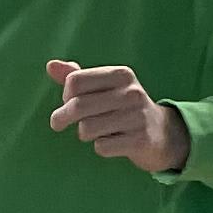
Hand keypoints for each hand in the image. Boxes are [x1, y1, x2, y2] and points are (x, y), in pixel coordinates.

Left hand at [46, 59, 187, 172]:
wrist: (162, 133)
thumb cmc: (124, 108)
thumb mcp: (105, 87)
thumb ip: (77, 77)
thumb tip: (50, 65)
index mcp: (121, 74)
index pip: (75, 81)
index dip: (65, 94)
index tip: (68, 102)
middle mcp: (131, 92)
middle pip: (78, 105)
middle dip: (62, 117)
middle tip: (57, 123)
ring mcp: (137, 116)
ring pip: (87, 128)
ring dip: (85, 133)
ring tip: (97, 131)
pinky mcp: (140, 139)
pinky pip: (102, 147)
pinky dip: (101, 147)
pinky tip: (113, 142)